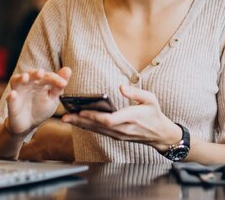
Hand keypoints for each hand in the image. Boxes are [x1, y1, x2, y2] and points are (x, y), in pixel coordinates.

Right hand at [4, 67, 70, 135]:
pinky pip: (10, 99)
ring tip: (26, 78)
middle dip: (35, 73)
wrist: (28, 125)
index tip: (63, 84)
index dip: (55, 79)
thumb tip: (68, 69)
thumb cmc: (41, 108)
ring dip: (21, 79)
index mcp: (40, 82)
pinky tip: (13, 94)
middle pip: (31, 75)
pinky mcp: (12, 104)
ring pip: (17, 81)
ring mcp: (18, 92)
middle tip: (41, 73)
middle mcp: (28, 83)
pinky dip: (11, 96)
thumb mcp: (53, 98)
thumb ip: (59, 86)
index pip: (48, 76)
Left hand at [61, 85, 181, 150]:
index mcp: (131, 118)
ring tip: (67, 118)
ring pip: (97, 130)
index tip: (81, 111)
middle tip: (65, 116)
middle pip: (98, 126)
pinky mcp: (117, 136)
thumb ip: (136, 93)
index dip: (94, 117)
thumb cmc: (154, 114)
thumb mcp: (151, 99)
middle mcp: (123, 129)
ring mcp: (119, 135)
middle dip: (80, 121)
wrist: (160, 134)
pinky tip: (78, 122)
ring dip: (81, 125)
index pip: (109, 120)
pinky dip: (88, 127)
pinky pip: (100, 132)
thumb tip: (121, 87)